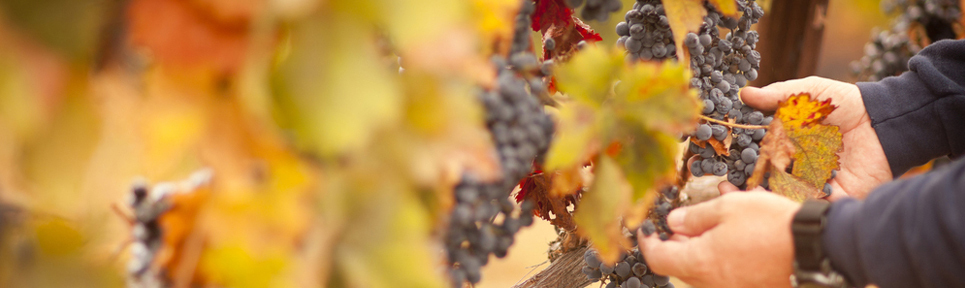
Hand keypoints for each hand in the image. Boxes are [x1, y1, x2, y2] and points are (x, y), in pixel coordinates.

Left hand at [639, 191, 799, 287]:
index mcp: (701, 263)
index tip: (646, 229)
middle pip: (681, 266)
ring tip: (716, 220)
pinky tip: (736, 233)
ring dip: (703, 246)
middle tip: (684, 221)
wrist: (818, 248)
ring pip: (704, 269)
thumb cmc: (773, 225)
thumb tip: (672, 223)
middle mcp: (713, 283)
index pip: (658, 259)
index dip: (647, 242)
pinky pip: (726, 273)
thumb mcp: (728, 208)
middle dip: (678, 243)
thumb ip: (694, 217)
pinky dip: (723, 254)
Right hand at [728, 76, 891, 199]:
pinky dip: (787, 206)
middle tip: (720, 186)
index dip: (732, 160)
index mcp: (786, 144)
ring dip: (757, 199)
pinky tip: (770, 202)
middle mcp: (795, 166)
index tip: (712, 162)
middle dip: (737, 186)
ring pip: (778, 197)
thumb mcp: (808, 93)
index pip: (753, 156)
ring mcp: (812, 183)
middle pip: (760, 181)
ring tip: (740, 197)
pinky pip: (806, 205)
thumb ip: (778, 95)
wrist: (883, 120)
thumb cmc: (845, 103)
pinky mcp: (831, 196)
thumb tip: (744, 93)